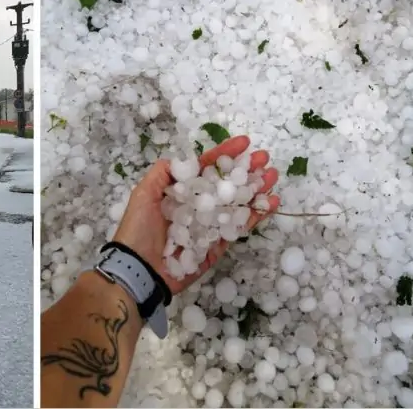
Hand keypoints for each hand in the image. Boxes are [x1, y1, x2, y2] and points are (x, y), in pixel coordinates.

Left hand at [111, 136, 278, 294]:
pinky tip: (271, 202)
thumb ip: (163, 173)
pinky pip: (239, 227)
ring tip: (273, 176)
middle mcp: (197, 206)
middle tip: (265, 158)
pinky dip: (256, 215)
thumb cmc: (139, 228)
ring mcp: (209, 225)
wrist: (140, 268)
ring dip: (256, 189)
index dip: (224, 155)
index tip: (244, 143)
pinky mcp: (217, 245)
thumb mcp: (144, 194)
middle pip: (225, 184)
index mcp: (180, 192)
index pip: (205, 168)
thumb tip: (186, 158)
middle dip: (245, 170)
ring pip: (236, 203)